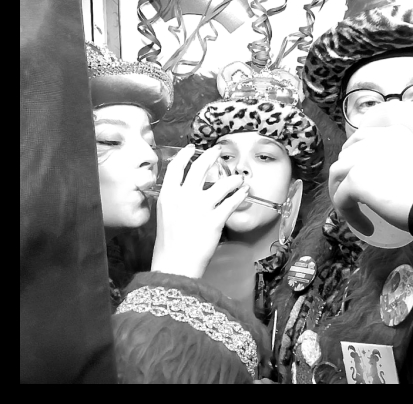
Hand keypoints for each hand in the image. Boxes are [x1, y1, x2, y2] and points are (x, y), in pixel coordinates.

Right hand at [150, 145, 249, 278]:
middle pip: (201, 167)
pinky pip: (233, 201)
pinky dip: (241, 195)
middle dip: (212, 155)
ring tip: (239, 178)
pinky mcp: (215, 219)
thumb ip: (174, 200)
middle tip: (219, 151)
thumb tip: (185, 188)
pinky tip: (245, 192)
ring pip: (224, 183)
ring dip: (235, 179)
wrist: (174, 266)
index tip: (193, 148)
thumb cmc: (169, 245)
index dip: (185, 155)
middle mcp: (184, 197)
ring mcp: (200, 208)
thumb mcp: (165, 216)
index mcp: (168, 196)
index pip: (176, 168)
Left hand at [328, 126, 412, 232]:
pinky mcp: (356, 179)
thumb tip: (397, 180)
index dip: (354, 156)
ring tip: (353, 212)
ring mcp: (363, 157)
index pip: (362, 137)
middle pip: (346, 155)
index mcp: (394, 134)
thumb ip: (402, 162)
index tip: (356, 172)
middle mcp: (376, 140)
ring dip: (341, 193)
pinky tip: (365, 226)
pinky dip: (349, 215)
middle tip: (353, 196)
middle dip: (345, 175)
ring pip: (337, 174)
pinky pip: (341, 199)